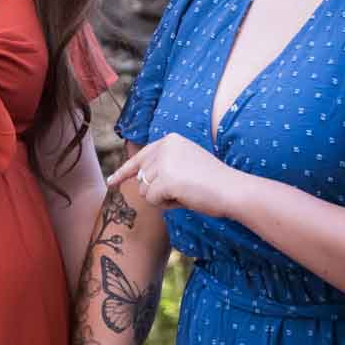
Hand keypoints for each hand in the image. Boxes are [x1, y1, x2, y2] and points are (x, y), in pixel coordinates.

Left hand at [113, 133, 244, 218]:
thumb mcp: (186, 164)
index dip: (125, 171)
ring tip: (186, 192)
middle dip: (158, 191)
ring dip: (163, 199)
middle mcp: (164, 146)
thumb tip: (139, 179)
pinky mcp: (165, 178)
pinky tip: (184, 198)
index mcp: (170, 139)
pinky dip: (167, 205)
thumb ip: (164, 166)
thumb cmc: (213, 182)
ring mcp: (163, 161)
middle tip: (185, 190)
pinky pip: (153, 200)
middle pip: (142, 178)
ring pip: (145, 191)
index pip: (140, 157)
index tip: (112, 181)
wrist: (231, 189)